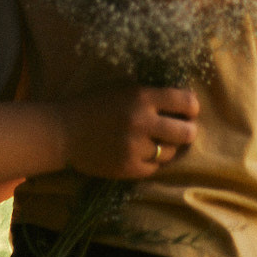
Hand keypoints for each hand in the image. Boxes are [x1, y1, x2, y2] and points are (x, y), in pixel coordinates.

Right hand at [60, 84, 199, 179]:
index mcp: (141, 96)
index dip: (192, 107)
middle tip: (181, 130)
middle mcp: (142, 122)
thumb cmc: (94, 105)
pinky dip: (153, 161)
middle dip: (187, 130)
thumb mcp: (122, 88)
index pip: (186, 102)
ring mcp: (135, 148)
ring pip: (171, 152)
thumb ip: (151, 93)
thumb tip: (184, 99)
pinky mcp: (129, 168)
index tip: (189, 110)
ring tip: (156, 141)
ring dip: (168, 147)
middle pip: (187, 132)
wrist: (64, 132)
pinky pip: (155, 168)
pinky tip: (143, 152)